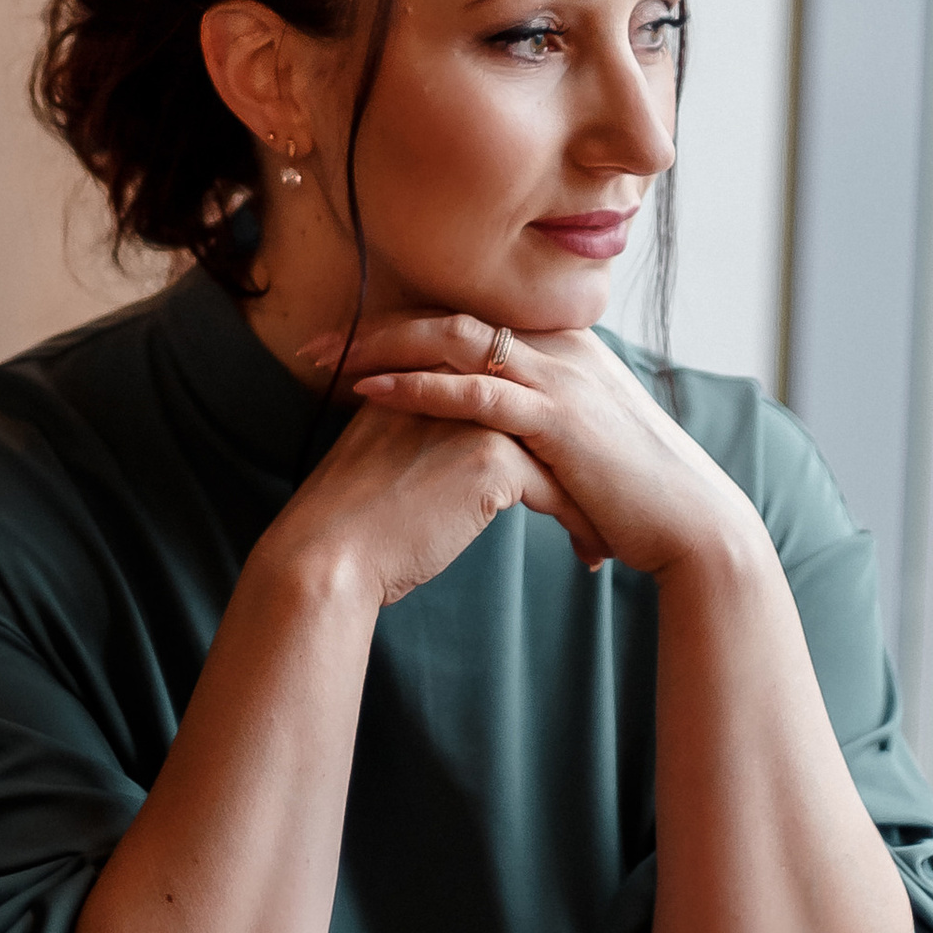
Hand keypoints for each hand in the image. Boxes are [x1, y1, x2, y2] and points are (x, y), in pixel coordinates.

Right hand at [254, 396, 608, 605]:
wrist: (326, 555)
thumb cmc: (352, 521)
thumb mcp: (388, 455)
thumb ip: (425, 433)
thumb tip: (457, 453)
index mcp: (430, 376)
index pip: (510, 393)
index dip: (545, 434)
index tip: (570, 471)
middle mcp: (457, 383)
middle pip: (543, 415)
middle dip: (579, 460)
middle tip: (605, 497)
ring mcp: (476, 415)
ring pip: (560, 451)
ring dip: (589, 494)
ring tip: (604, 533)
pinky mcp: (489, 456)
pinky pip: (557, 491)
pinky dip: (578, 525)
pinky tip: (587, 556)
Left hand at [302, 316, 765, 582]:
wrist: (692, 523)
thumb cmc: (637, 494)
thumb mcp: (583, 444)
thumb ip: (542, 427)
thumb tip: (505, 443)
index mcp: (562, 346)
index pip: (470, 315)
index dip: (406, 322)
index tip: (349, 336)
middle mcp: (559, 347)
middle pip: (451, 315)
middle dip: (378, 325)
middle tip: (317, 341)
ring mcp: (558, 378)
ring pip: (454, 340)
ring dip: (383, 347)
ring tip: (326, 359)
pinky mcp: (556, 418)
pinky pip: (474, 392)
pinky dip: (418, 388)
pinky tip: (370, 393)